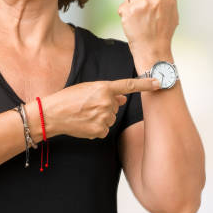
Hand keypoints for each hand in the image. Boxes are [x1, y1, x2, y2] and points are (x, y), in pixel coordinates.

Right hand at [40, 78, 159, 139]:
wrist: (52, 114)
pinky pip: (104, 129)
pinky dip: (96, 128)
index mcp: (104, 88)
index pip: (130, 85)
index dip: (146, 84)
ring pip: (111, 118)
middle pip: (116, 106)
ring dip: (101, 117)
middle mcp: (106, 102)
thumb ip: (108, 92)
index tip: (160, 82)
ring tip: (84, 114)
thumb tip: (123, 98)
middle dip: (106, 106)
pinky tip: (84, 124)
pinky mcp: (100, 130)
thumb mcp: (87, 89)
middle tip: (88, 105)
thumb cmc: (67, 99)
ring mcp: (104, 117)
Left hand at [117, 0, 178, 57]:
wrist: (153, 50)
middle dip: (141, 1)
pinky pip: (122, 6)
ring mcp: (141, 4)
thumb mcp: (173, 10)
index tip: (152, 9)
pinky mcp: (129, 11)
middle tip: (146, 17)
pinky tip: (133, 24)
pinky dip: (124, 15)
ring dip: (132, 8)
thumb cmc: (163, 33)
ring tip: (140, 21)